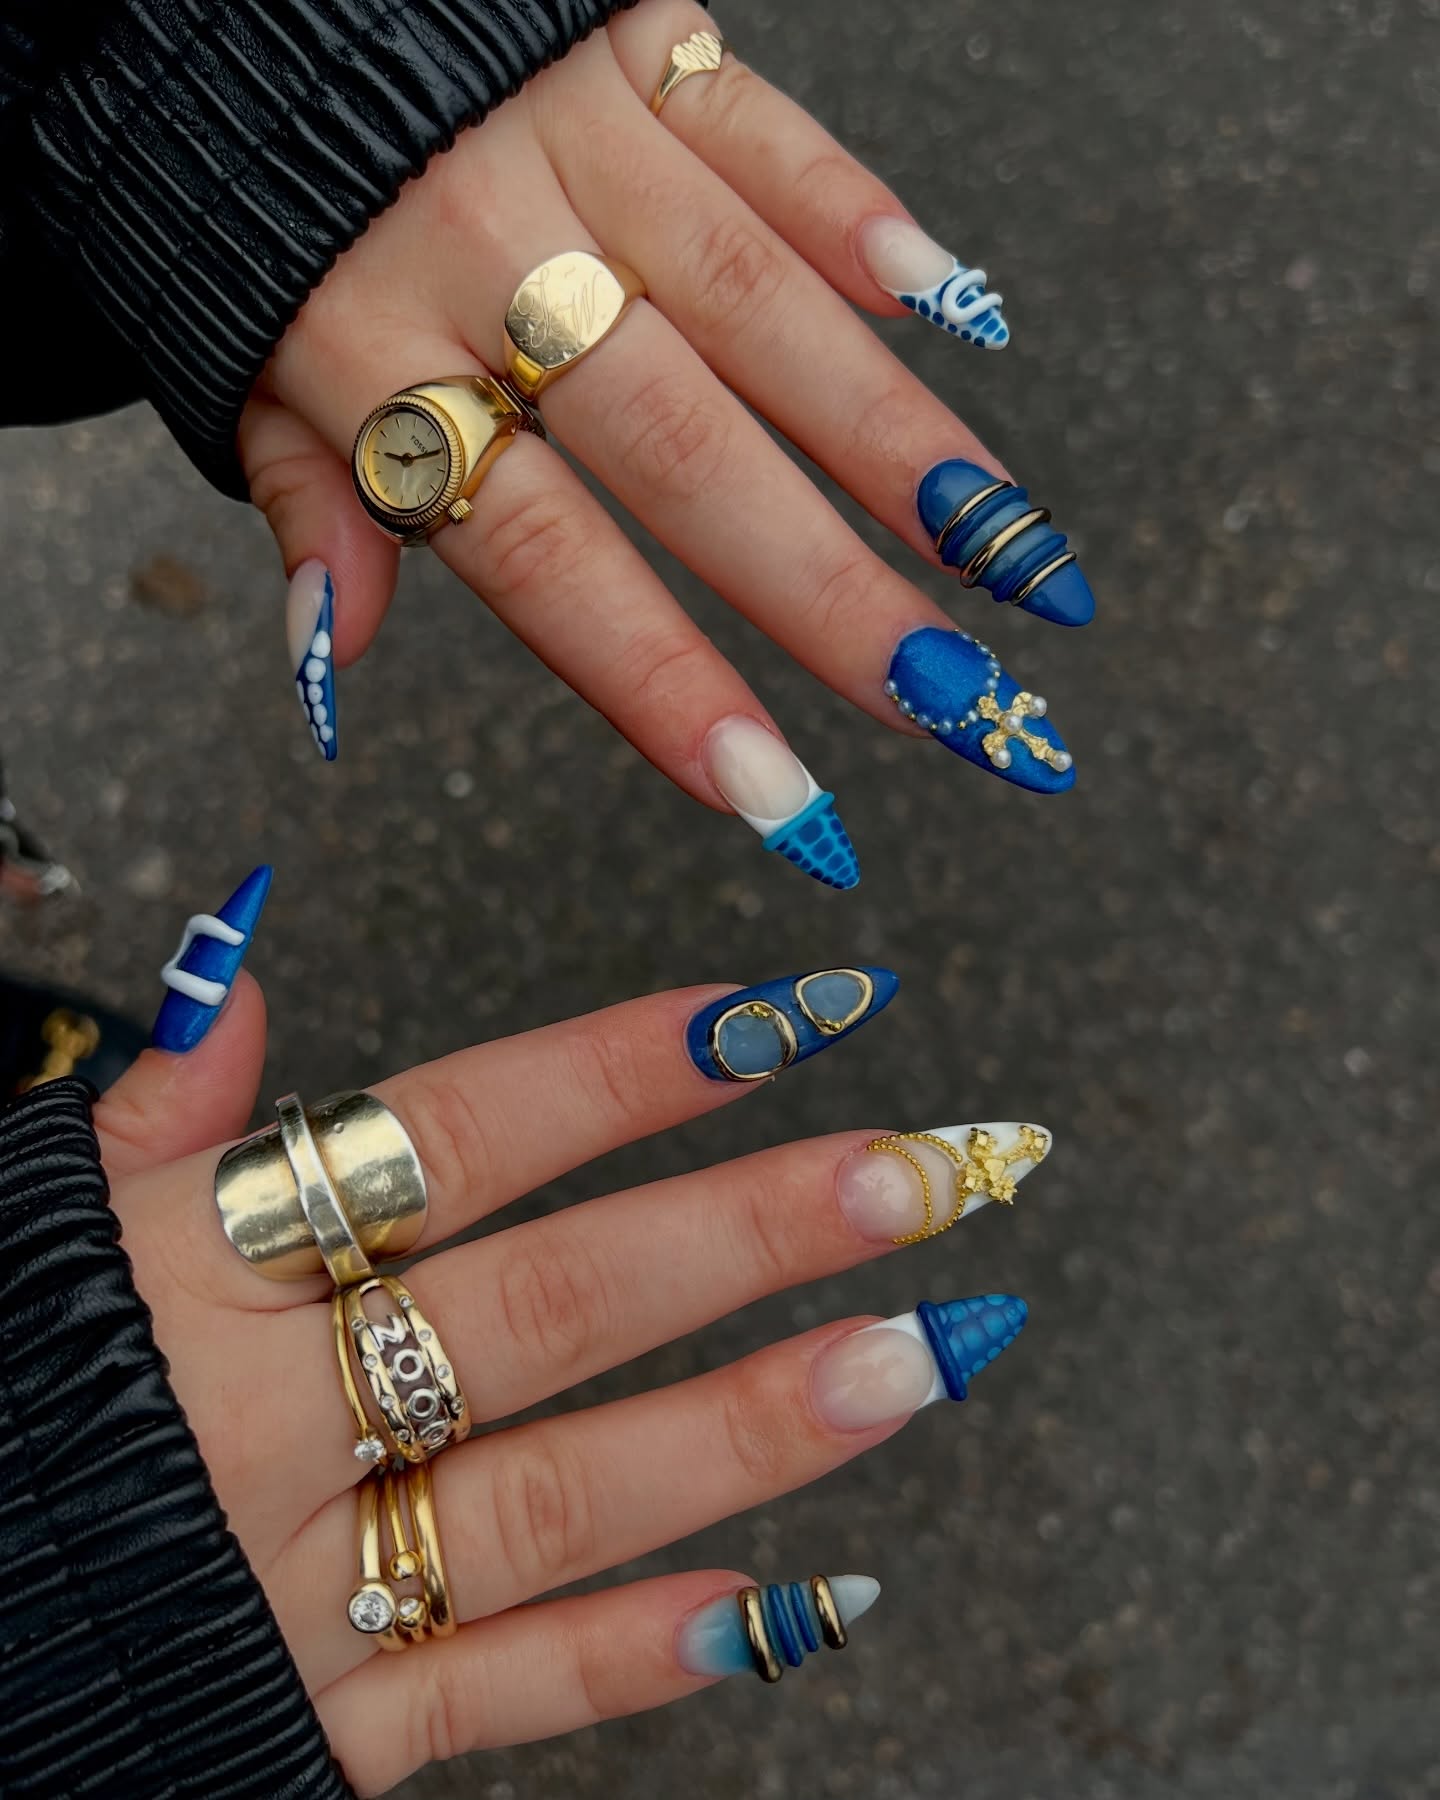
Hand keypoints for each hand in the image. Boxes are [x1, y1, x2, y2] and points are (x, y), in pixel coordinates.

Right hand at [95, 962, 1030, 1791]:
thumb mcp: (32, 1233)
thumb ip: (153, 1114)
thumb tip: (237, 957)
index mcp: (194, 1274)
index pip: (447, 1138)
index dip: (621, 1071)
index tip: (782, 1014)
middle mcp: (263, 1420)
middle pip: (549, 1304)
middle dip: (750, 1231)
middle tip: (927, 1174)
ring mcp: (294, 1586)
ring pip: (556, 1497)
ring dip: (747, 1428)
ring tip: (917, 1360)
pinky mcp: (305, 1731)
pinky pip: (491, 1694)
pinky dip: (633, 1654)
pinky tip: (786, 1608)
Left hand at [245, 0, 1090, 815]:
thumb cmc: (244, 201)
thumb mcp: (235, 364)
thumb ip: (310, 502)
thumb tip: (331, 659)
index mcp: (380, 359)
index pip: (543, 557)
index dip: (658, 677)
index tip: (767, 792)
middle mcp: (490, 260)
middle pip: (682, 452)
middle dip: (826, 589)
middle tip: (949, 702)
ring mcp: (571, 142)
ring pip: (754, 305)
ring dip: (888, 433)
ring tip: (1000, 547)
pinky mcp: (628, 39)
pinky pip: (756, 126)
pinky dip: (852, 208)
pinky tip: (952, 304)